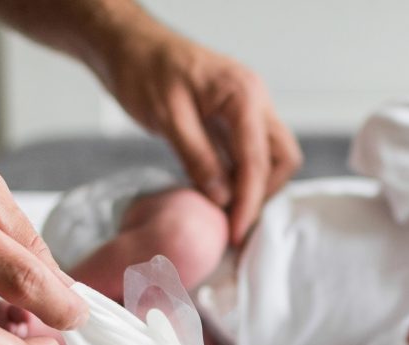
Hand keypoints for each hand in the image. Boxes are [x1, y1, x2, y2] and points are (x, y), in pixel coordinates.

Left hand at [105, 30, 301, 244]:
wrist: (127, 46)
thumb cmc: (143, 70)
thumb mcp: (167, 116)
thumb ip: (197, 156)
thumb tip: (222, 199)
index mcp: (243, 94)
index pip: (258, 159)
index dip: (249, 201)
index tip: (234, 233)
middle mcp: (254, 100)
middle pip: (281, 158)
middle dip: (263, 194)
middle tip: (234, 224)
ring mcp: (246, 110)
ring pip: (269, 158)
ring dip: (253, 188)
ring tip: (225, 216)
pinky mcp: (232, 120)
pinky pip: (247, 154)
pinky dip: (238, 178)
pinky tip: (218, 197)